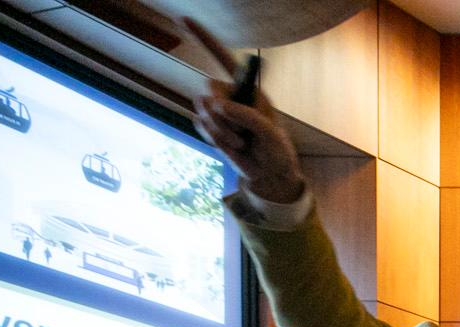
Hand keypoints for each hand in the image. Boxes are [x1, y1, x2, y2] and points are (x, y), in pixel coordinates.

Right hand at [182, 18, 305, 204]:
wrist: (268, 175)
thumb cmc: (276, 152)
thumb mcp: (271, 135)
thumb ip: (248, 116)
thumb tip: (220, 105)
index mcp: (248, 88)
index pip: (223, 58)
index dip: (204, 38)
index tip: (182, 18)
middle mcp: (231, 95)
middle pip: (209, 87)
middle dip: (223, 113)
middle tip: (244, 133)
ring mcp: (218, 111)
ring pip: (202, 109)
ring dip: (222, 130)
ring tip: (242, 142)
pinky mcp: (209, 126)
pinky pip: (200, 125)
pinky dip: (216, 139)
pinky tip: (232, 146)